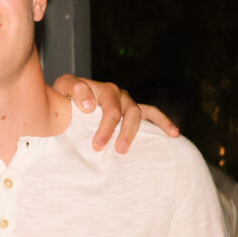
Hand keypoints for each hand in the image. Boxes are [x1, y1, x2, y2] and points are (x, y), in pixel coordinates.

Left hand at [52, 74, 179, 153]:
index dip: (94, 109)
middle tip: (98, 147)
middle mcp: (115, 93)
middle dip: (110, 128)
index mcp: (98, 86)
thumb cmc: (65, 97)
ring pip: (135, 113)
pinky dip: (164, 123)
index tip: (89, 126)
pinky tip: (174, 134)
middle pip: (119, 109)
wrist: (68, 102)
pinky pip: (153, 114)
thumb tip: (90, 106)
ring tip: (121, 150)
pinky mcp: (134, 111)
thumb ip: (73, 89)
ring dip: (129, 131)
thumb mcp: (63, 88)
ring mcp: (126, 101)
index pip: (101, 97)